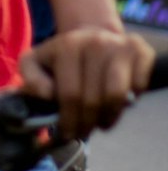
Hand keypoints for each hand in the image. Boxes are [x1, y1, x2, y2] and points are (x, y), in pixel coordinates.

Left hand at [19, 26, 153, 136]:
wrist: (91, 37)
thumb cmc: (62, 59)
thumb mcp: (36, 63)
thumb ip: (31, 78)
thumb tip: (47, 94)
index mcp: (68, 46)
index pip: (71, 95)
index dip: (69, 121)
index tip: (67, 134)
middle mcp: (94, 42)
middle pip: (94, 100)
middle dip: (87, 124)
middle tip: (83, 132)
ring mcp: (119, 45)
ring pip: (117, 95)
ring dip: (108, 117)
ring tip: (101, 122)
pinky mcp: (140, 50)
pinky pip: (139, 85)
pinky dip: (131, 99)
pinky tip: (118, 102)